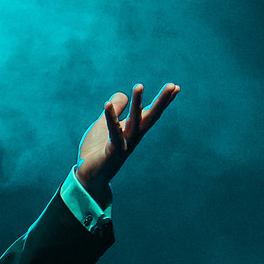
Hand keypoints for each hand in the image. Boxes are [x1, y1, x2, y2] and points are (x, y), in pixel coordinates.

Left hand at [74, 82, 179, 202]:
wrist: (87, 177)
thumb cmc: (97, 152)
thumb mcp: (104, 126)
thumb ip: (114, 112)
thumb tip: (122, 94)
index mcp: (133, 131)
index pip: (150, 113)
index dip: (163, 101)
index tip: (175, 87)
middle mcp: (133, 137)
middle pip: (150, 116)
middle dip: (161, 101)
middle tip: (172, 85)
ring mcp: (125, 144)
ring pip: (134, 122)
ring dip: (137, 103)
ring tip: (139, 85)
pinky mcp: (113, 151)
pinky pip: (113, 132)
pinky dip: (110, 118)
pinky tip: (107, 103)